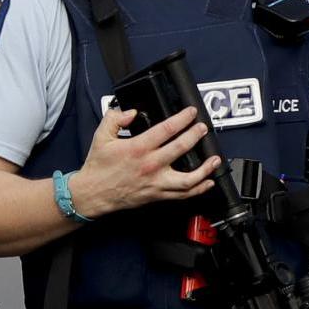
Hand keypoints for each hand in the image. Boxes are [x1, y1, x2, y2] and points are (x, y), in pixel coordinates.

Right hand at [67, 104, 220, 217]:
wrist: (92, 194)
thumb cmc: (98, 167)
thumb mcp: (101, 136)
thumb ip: (115, 119)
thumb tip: (131, 112)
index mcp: (138, 148)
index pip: (167, 129)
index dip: (182, 118)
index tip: (191, 112)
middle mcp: (150, 165)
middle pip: (181, 148)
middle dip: (196, 135)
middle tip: (203, 128)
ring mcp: (156, 183)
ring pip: (188, 178)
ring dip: (205, 168)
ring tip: (215, 159)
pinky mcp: (158, 195)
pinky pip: (184, 194)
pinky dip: (199, 189)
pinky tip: (208, 182)